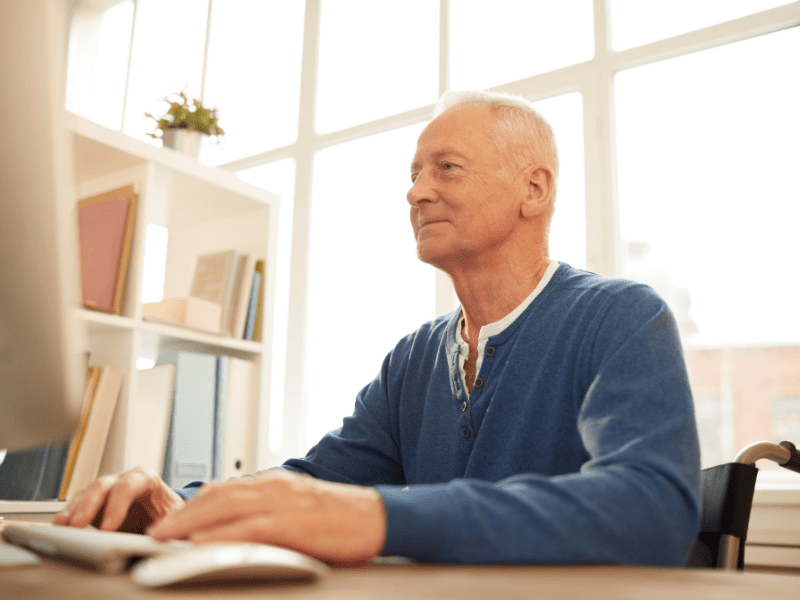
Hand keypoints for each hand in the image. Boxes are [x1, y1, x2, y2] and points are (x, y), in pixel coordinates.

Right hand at [53, 466, 184, 532]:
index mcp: (147, 479)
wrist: (165, 516)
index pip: (130, 484)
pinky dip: (69, 516)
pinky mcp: (95, 504)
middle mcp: (124, 480)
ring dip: (75, 510)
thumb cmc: (170, 514)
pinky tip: (61, 525)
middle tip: (80, 526)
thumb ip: (170, 523)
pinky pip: (79, 506)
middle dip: (90, 505)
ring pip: (87, 494)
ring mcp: (108, 491)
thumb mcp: (176, 517)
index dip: (118, 504)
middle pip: (104, 485)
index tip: (109, 527)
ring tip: (64, 526)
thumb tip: (160, 534)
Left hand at [147, 470, 385, 564]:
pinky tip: (201, 543)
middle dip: (183, 512)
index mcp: (276, 483)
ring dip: (190, 522)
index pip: (226, 488)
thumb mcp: (301, 506)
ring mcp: (283, 503)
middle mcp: (275, 487)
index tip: (173, 516)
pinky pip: (248, 528)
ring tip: (165, 536)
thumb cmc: (341, 517)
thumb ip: (272, 512)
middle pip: (218, 496)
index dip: (195, 503)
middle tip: (156, 529)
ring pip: (226, 508)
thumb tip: (241, 529)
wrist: (377, 516)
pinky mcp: (292, 523)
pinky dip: (221, 535)